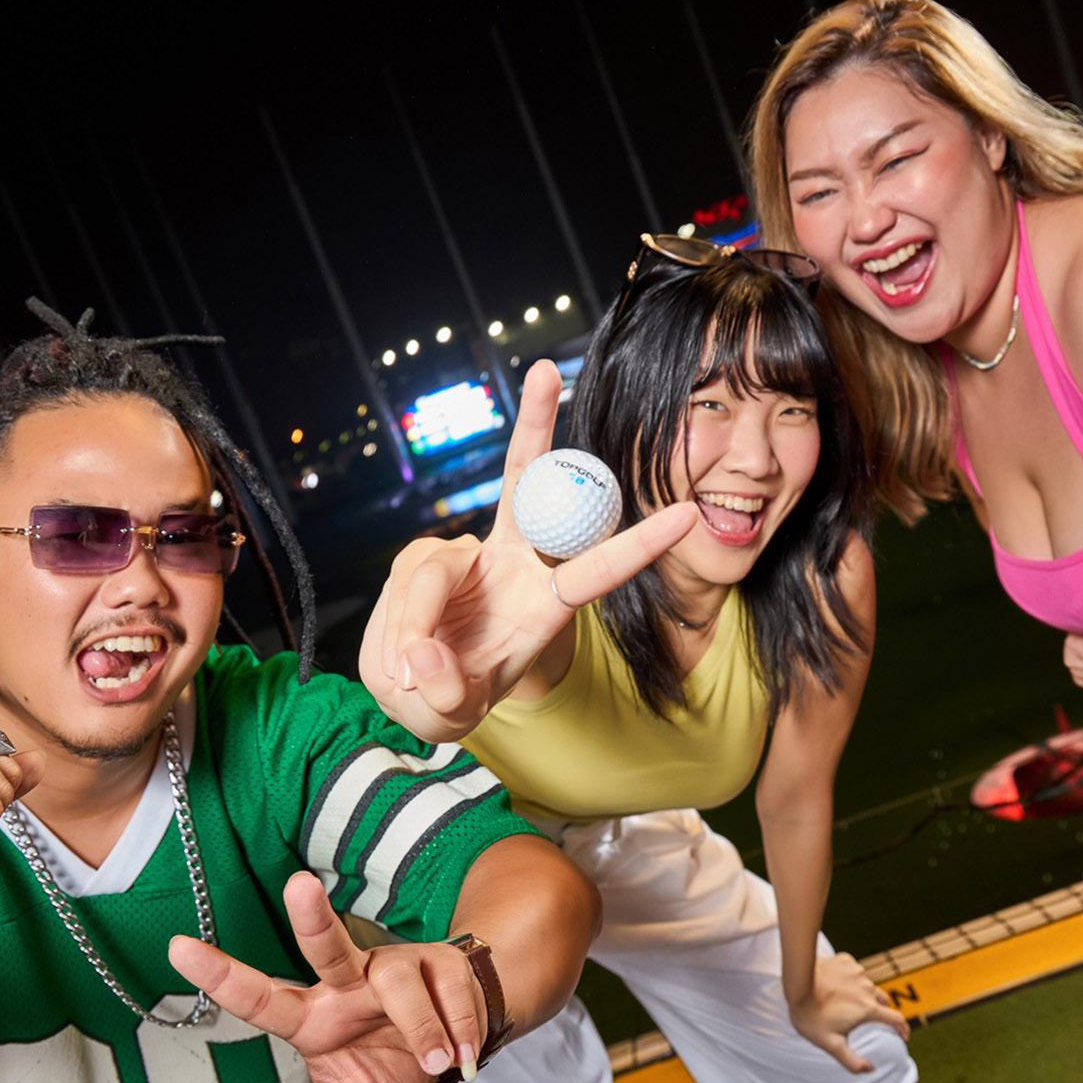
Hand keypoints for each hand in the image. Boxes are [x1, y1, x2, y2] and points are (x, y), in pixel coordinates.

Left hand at [168, 872, 487, 1082]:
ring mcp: (393, 967)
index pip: (261, 999)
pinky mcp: (440, 962)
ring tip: (439, 1063)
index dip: (220, 976)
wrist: (448, 1056)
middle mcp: (346, 984)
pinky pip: (451, 990)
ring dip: (421, 1028)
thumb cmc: (386, 1080)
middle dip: (311, 917)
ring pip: (399, 983)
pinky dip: (462, 1029)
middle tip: (298, 885)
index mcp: (310, 1021)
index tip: (177, 948)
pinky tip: (463, 1054)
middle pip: (326, 946)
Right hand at [361, 358, 698, 740]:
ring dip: (414, 632)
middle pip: (523, 484)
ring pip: (431, 575)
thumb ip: (446, 692)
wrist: (413, 692)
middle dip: (534, 425)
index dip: (641, 543)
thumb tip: (425, 661)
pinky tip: (400, 665)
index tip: (689, 514)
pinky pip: (403, 591)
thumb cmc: (453, 696)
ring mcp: (464, 556)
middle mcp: (511, 563)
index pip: (597, 567)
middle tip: (545, 372)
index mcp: (545, 601)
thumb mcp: (455, 711)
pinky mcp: (422, 561)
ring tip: (414, 678)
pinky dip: (394, 634)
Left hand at [788, 953, 909, 1073]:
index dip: (903, 1028)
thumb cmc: (810, 1016)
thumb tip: (870, 1069)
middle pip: (883, 1001)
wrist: (795, 983)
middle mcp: (867, 988)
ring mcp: (857, 972)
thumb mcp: (830, 1044)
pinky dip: (850, 978)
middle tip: (866, 1019)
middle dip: (880, 1011)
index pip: (896, 1019)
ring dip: (863, 993)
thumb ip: (851, 1061)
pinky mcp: (845, 960)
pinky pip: (854, 971)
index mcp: (868, 1009)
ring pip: (868, 985)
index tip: (903, 1036)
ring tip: (846, 1001)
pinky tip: (836, 983)